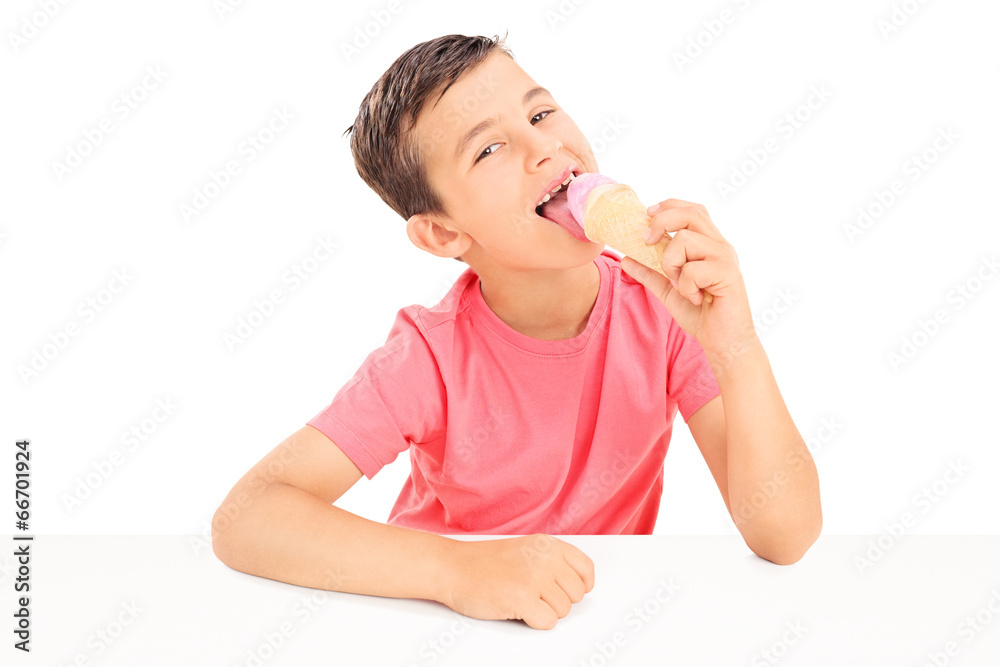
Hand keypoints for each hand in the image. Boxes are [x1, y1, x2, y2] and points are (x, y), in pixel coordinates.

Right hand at [441, 534, 594, 629]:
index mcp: (548, 545)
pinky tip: (517, 609)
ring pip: (563, 611)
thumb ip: (551, 561)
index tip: (568, 591)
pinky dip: (534, 622)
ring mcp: (535, 578)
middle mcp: (545, 558)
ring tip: (520, 598)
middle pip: (575, 595)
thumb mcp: (525, 549)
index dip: (580, 586)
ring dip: (543, 611)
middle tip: (533, 595)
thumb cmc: (484, 563)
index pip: (586, 569)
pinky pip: (548, 622)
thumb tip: (579, 585)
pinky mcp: (523, 598)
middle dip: (557, 601)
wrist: (452, 567)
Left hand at [619, 198, 755, 358]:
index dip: (668, 206)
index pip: (692, 209)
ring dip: (671, 264)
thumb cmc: (700, 314)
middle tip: (647, 242)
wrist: (723, 342)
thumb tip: (625, 258)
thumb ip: (649, 272)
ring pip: (684, 240)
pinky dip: (685, 286)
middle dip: (662, 222)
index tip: (647, 215)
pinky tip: (696, 299)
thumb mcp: (667, 290)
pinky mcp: (728, 274)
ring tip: (681, 286)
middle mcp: (719, 246)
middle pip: (691, 212)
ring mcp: (725, 258)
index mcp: (708, 244)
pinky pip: (692, 269)